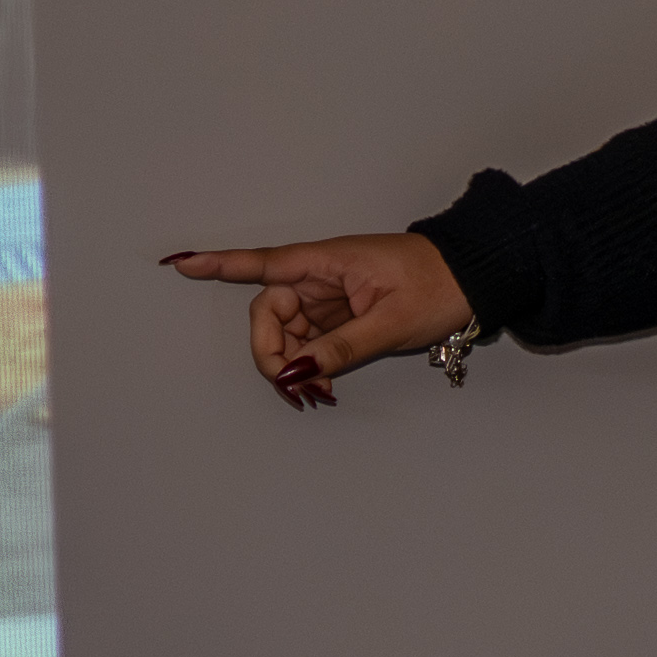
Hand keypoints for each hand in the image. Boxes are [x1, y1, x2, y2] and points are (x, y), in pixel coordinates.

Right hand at [161, 232, 472, 410]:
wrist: (475, 279)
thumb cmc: (439, 286)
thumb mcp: (390, 323)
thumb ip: (340, 347)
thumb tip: (294, 370)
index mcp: (329, 262)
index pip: (264, 264)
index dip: (220, 266)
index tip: (180, 265)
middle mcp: (321, 275)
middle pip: (269, 311)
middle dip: (271, 351)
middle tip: (294, 386)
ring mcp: (329, 296)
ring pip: (286, 331)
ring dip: (290, 363)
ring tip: (315, 394)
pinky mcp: (340, 314)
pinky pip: (308, 340)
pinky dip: (307, 364)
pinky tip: (318, 386)